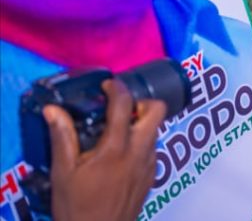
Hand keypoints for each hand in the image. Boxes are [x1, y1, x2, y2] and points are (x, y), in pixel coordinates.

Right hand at [46, 78, 167, 220]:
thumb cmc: (77, 207)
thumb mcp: (64, 172)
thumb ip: (62, 138)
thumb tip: (54, 110)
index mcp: (116, 148)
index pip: (124, 105)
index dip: (117, 88)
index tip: (107, 85)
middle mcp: (140, 151)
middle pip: (157, 111)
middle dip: (141, 102)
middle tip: (120, 109)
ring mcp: (150, 163)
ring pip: (156, 129)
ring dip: (141, 123)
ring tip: (116, 131)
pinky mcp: (153, 175)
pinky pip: (153, 148)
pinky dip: (141, 142)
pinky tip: (121, 154)